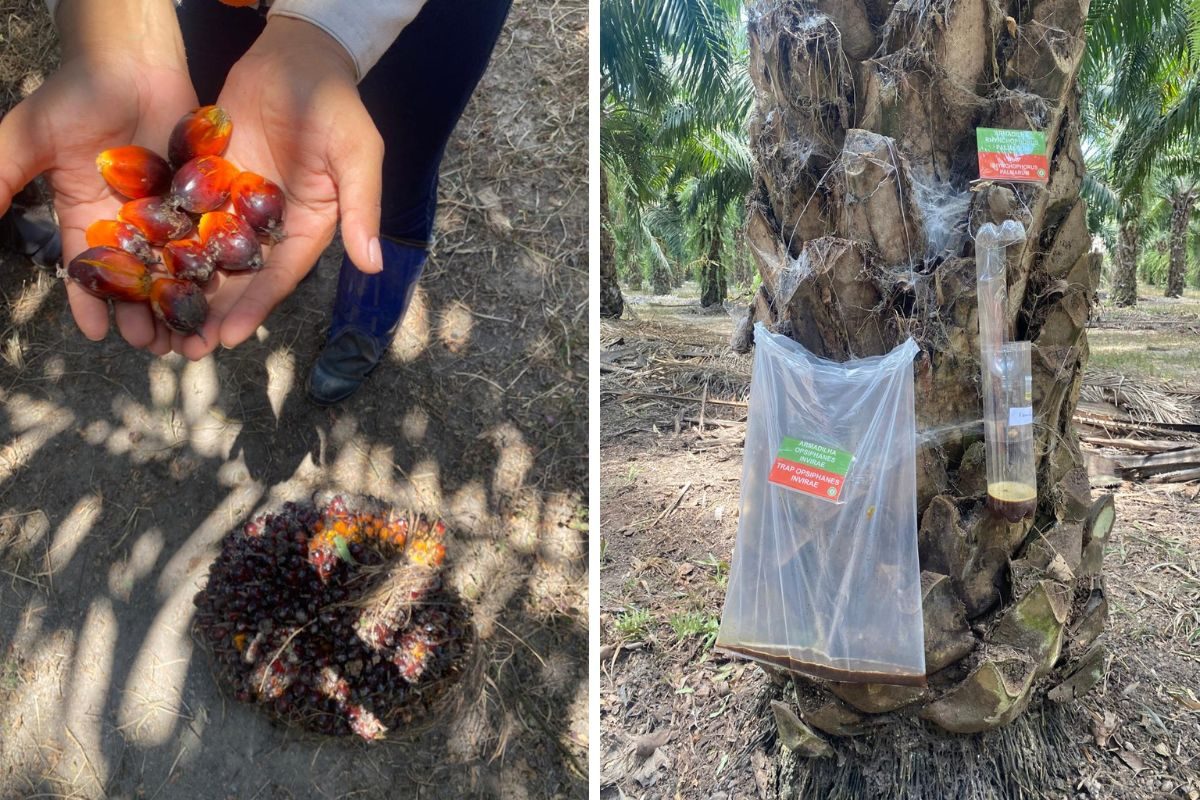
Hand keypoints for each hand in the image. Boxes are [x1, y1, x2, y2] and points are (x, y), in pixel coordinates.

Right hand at [0, 0, 196, 353]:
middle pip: (138, 280)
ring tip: (193, 337)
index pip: (87, 271)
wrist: (130, 60)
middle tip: (156, 350)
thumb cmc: (75, 94)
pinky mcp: (202, 199)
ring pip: (176, 268)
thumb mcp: (28, 138)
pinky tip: (225, 297)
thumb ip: (0, 180)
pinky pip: (210, 239)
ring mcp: (168, 213)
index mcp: (87, 217)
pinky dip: (216, 268)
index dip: (89, 303)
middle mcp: (129, 223)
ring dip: (183, 304)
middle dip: (143, 316)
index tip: (97, 336)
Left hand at [170, 16, 383, 359]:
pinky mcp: (207, 180)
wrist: (296, 54)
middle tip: (182, 349)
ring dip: (183, 289)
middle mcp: (270, 224)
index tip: (228, 338)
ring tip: (154, 322)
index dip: (254, 307)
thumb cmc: (335, 103)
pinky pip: (182, 215)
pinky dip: (162, 241)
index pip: (279, 276)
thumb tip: (373, 263)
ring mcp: (236, 203)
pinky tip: (137, 265)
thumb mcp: (356, 153)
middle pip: (238, 278)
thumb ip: (363, 206)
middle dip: (212, 314)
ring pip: (206, 254)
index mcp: (309, 226)